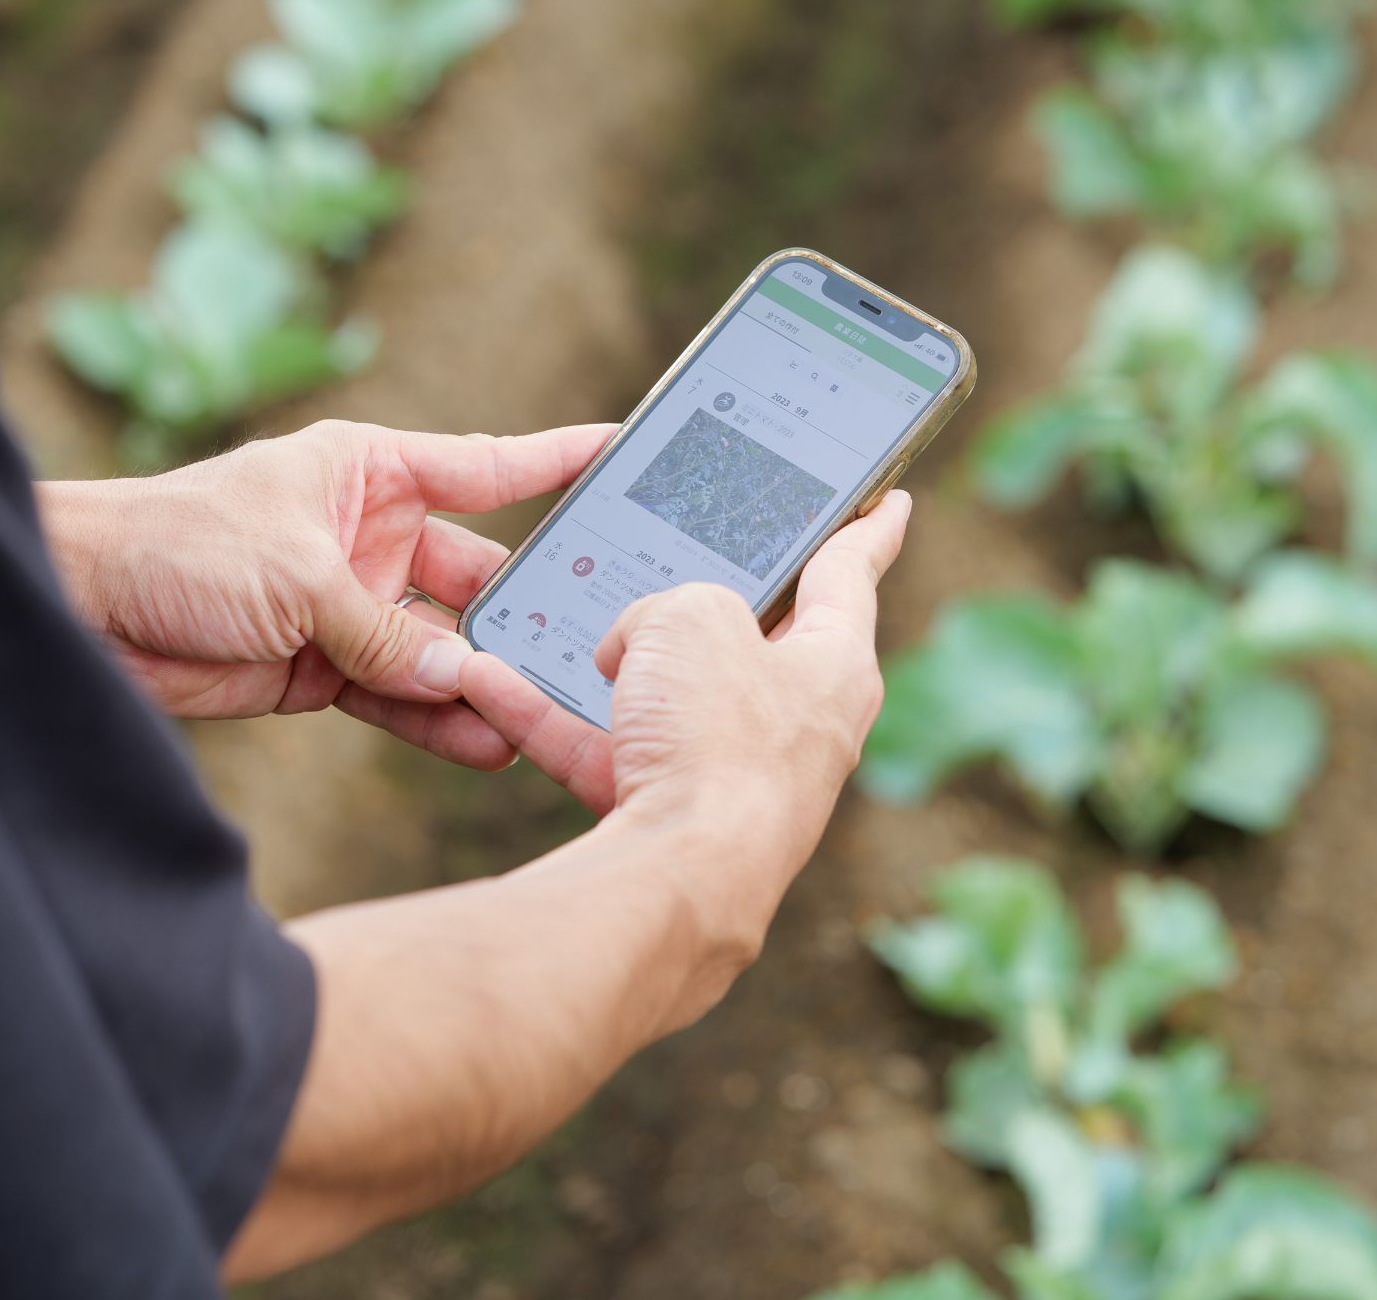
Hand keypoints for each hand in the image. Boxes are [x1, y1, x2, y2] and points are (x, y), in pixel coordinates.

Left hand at [40, 419, 612, 766]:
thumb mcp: (297, 576)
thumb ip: (384, 635)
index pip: (487, 465)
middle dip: (525, 612)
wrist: (84, 609)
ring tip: (541, 717)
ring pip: (440, 649)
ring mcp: (348, 604)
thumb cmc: (179, 544)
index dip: (556, 462)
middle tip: (590, 646)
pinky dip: (436, 720)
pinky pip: (398, 695)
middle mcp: (368, 535)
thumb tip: (466, 684)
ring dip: (482, 682)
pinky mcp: (320, 668)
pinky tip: (483, 742)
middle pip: (476, 575)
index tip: (625, 456)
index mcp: (369, 471)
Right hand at [460, 491, 911, 932]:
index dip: (865, 527)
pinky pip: (600, 746)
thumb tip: (633, 649)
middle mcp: (795, 727)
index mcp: (835, 667)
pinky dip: (548, 716)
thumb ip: (669, 605)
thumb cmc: (716, 738)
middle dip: (703, 600)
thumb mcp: (692, 614)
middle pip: (749, 638)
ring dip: (603, 662)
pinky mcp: (668, 814)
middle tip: (686, 554)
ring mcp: (730, 776)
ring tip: (551, 615)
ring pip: (661, 697)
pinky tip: (489, 681)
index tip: (887, 502)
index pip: (852, 575)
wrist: (678, 875)